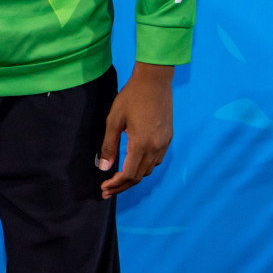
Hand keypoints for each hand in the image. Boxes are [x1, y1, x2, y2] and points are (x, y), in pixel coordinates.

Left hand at [98, 62, 173, 198]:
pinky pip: (157, 160)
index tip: (103, 188)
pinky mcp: (168, 138)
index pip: (128, 174)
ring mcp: (165, 143)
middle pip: (139, 176)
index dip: (115, 184)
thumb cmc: (131, 97)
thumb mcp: (114, 120)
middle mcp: (156, 148)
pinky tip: (133, 165)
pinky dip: (144, 168)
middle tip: (107, 191)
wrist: (154, 81)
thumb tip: (104, 168)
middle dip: (122, 186)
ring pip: (149, 170)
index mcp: (142, 144)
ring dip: (133, 178)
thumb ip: (109, 145)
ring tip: (118, 181)